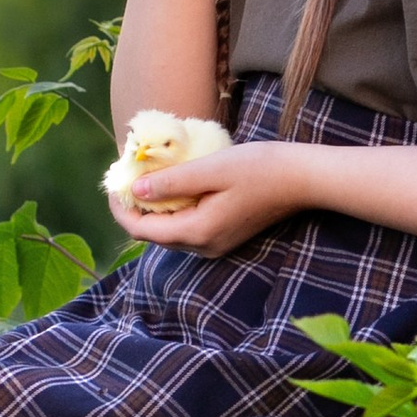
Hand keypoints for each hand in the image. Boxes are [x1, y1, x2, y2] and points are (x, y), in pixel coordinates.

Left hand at [111, 136, 300, 253]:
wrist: (302, 178)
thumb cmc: (259, 169)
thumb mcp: (210, 170)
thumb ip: (171, 182)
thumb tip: (136, 191)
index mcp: (197, 233)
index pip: (142, 230)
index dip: (121, 208)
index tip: (114, 181)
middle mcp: (204, 246)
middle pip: (154, 234)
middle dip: (135, 207)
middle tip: (128, 174)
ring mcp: (216, 243)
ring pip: (170, 230)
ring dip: (154, 208)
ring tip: (147, 176)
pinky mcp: (225, 234)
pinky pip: (187, 225)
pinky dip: (173, 208)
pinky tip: (175, 185)